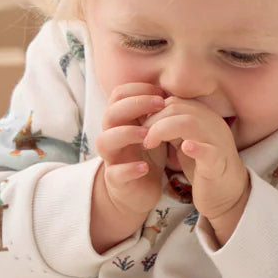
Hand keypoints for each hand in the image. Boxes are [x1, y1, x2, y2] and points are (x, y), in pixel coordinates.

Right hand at [94, 82, 168, 219]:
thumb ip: (155, 111)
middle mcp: (111, 136)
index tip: (162, 94)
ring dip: (126, 134)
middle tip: (160, 105)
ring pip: (105, 140)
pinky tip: (145, 168)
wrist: (138, 190)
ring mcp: (111, 158)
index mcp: (120, 121)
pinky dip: (129, 169)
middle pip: (110, 113)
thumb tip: (172, 87)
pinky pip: (115, 173)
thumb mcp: (152, 129)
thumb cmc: (146, 155)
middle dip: (135, 105)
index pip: (118, 95)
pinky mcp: (116, 180)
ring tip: (147, 135)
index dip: (138, 90)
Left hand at [140, 97, 248, 224]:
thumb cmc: (201, 166)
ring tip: (148, 144)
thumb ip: (172, 127)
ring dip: (161, 130)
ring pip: (189, 123)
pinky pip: (209, 151)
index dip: (152, 111)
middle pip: (177, 108)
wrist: (226, 194)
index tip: (139, 127)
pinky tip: (184, 148)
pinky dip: (196, 147)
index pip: (174, 101)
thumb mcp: (184, 141)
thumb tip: (147, 115)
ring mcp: (217, 142)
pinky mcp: (218, 164)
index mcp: (204, 117)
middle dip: (152, 120)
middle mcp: (212, 124)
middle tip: (140, 137)